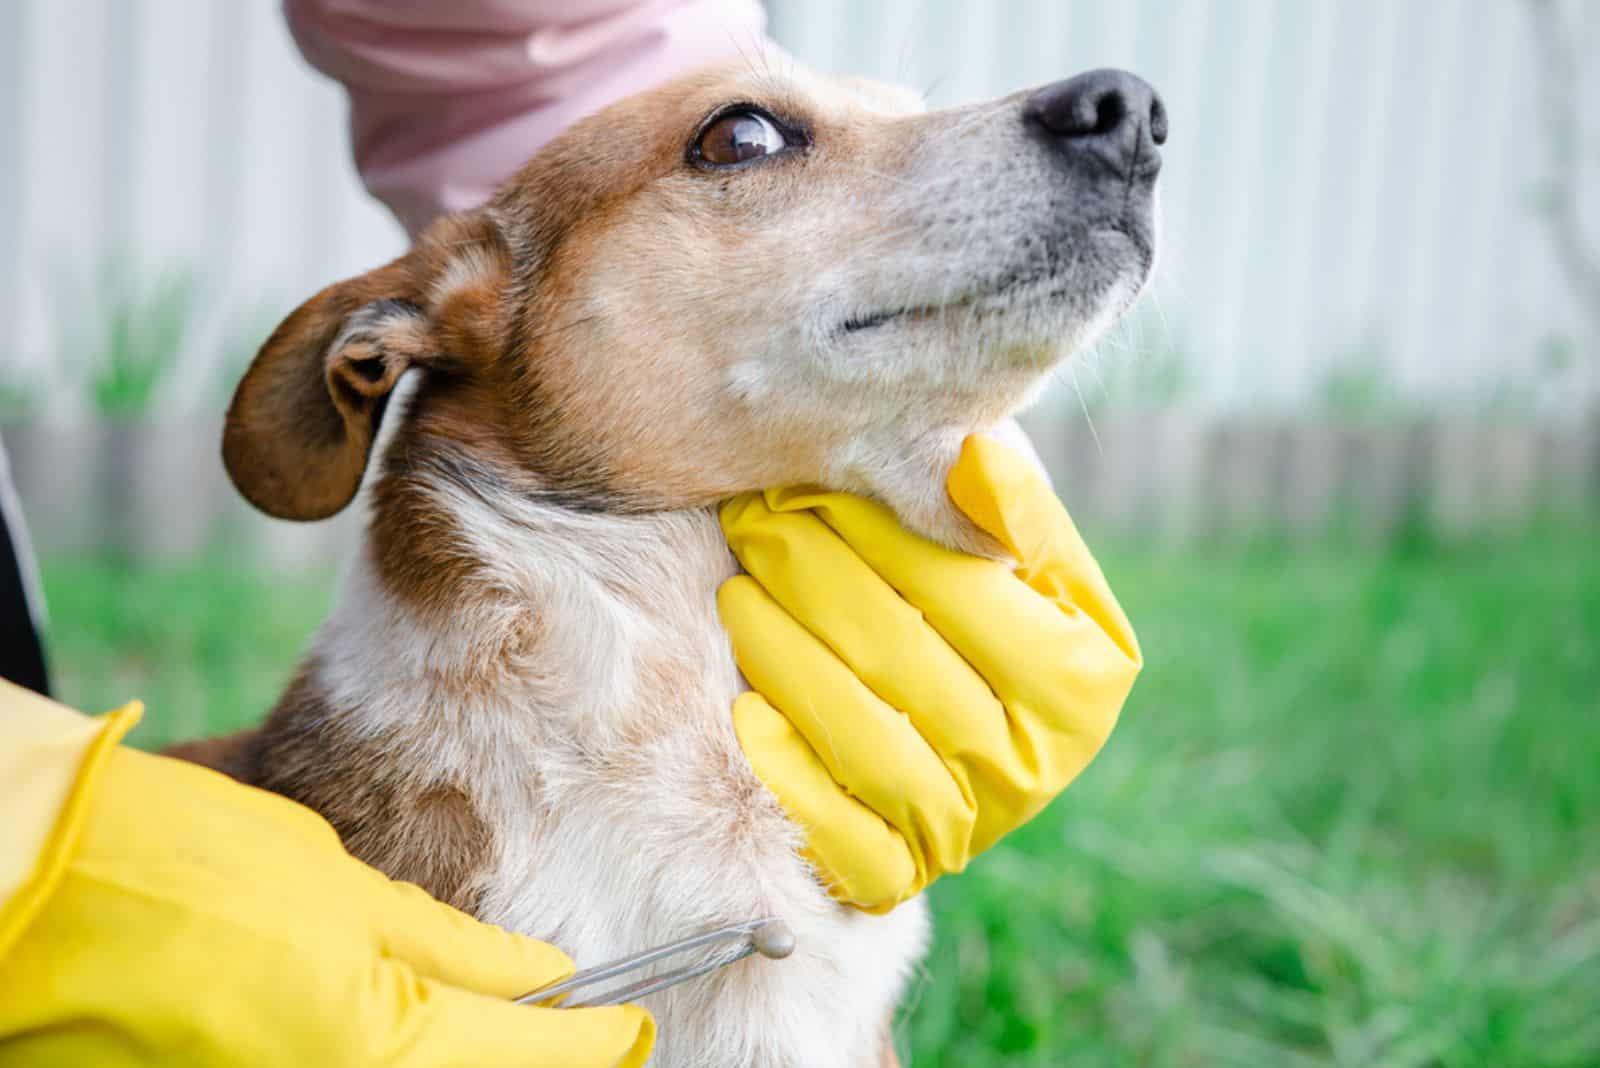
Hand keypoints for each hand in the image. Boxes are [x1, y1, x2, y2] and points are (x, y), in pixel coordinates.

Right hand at [0, 702, 652, 1067]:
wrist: (34, 900)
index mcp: (381, 1045)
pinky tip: (413, 1033)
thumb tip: (537, 971)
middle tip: (575, 1026)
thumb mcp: (343, 891)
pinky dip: (401, 1060)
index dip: (600, 1036)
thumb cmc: (184, 869)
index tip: (633, 1023)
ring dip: (472, 1058)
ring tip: (503, 1024)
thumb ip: (452, 949)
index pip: (541, 1052)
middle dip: (539, 1057)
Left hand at [718, 435, 1141, 911]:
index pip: (966, 588)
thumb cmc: (984, 614)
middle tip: (752, 522)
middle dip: (813, 577)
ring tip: (737, 593)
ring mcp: (972, 827)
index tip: (810, 481)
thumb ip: (1009, 505)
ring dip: (785, 656)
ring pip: (863, 740)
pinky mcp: (903, 876)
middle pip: (902, 658)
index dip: (881, 529)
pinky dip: (787, 770)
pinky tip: (745, 706)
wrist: (961, 738)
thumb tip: (974, 460)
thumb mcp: (1022, 555)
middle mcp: (1039, 763)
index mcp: (1085, 676)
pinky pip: (838, 834)